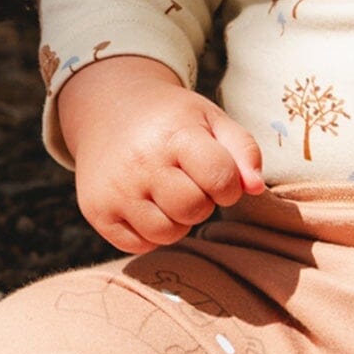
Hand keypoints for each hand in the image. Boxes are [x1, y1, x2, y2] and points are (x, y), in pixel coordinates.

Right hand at [55, 55, 264, 253]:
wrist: (108, 109)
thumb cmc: (170, 118)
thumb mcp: (210, 118)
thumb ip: (243, 149)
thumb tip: (256, 188)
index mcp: (175, 134)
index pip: (220, 179)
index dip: (228, 184)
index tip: (219, 175)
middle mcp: (141, 163)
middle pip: (194, 209)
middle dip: (203, 201)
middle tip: (190, 182)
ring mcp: (116, 190)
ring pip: (167, 233)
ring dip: (178, 220)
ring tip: (170, 193)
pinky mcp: (97, 211)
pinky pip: (139, 245)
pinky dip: (151, 232)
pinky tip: (148, 205)